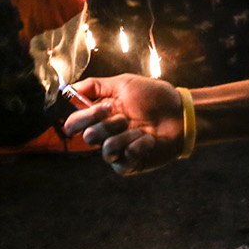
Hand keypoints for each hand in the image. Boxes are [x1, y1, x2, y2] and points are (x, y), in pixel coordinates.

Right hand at [63, 74, 185, 175]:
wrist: (180, 112)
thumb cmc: (154, 96)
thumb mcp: (123, 83)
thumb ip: (95, 86)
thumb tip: (69, 89)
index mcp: (100, 116)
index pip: (74, 124)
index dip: (82, 119)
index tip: (103, 108)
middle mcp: (106, 134)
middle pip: (88, 137)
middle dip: (107, 125)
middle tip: (125, 117)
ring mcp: (118, 151)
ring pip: (106, 151)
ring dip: (124, 136)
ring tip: (140, 129)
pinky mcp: (131, 164)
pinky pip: (122, 163)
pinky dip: (138, 147)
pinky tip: (149, 140)